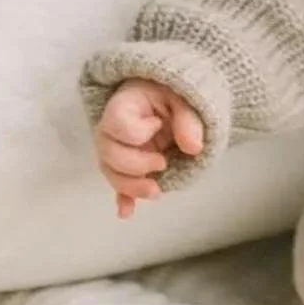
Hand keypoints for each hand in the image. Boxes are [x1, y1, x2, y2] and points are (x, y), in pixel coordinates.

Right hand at [94, 78, 205, 218]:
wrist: (170, 96)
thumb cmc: (174, 92)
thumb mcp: (185, 98)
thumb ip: (189, 120)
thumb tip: (194, 148)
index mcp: (124, 105)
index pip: (117, 123)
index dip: (137, 131)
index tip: (158, 124)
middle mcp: (112, 128)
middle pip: (109, 152)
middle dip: (135, 165)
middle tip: (162, 163)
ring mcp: (116, 148)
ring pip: (111, 171)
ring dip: (130, 186)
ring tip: (155, 193)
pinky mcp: (126, 164)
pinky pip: (118, 184)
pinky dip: (123, 198)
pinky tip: (127, 212)